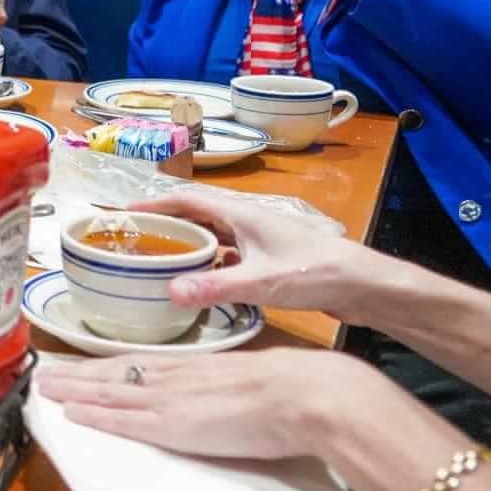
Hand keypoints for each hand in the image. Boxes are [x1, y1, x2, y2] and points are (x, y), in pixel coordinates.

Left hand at [34, 347, 377, 460]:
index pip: (136, 364)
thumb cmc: (290, 388)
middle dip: (76, 374)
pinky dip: (94, 415)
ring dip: (73, 390)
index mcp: (192, 367)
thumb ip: (222, 386)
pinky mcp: (172, 424)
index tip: (79, 365)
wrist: (302, 394)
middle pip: (112, 374)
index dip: (104, 367)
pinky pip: (122, 419)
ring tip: (45, 389)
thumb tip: (221, 394)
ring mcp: (169, 399)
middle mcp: (173, 377)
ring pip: (108, 392)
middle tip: (43, 373)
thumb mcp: (246, 380)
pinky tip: (71, 413)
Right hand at [130, 192, 393, 325]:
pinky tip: (203, 280)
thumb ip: (215, 287)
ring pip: (215, 234)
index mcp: (242, 213)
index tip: (127, 212)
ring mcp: (261, 239)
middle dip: (167, 223)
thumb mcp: (261, 282)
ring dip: (189, 243)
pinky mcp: (271, 257)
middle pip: (198, 214)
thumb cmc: (315, 272)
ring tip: (161, 259)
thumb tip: (169, 290)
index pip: (188, 199)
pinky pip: (229, 253)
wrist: (364, 284)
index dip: (156, 204)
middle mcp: (248, 220)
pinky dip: (210, 261)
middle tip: (137, 239)